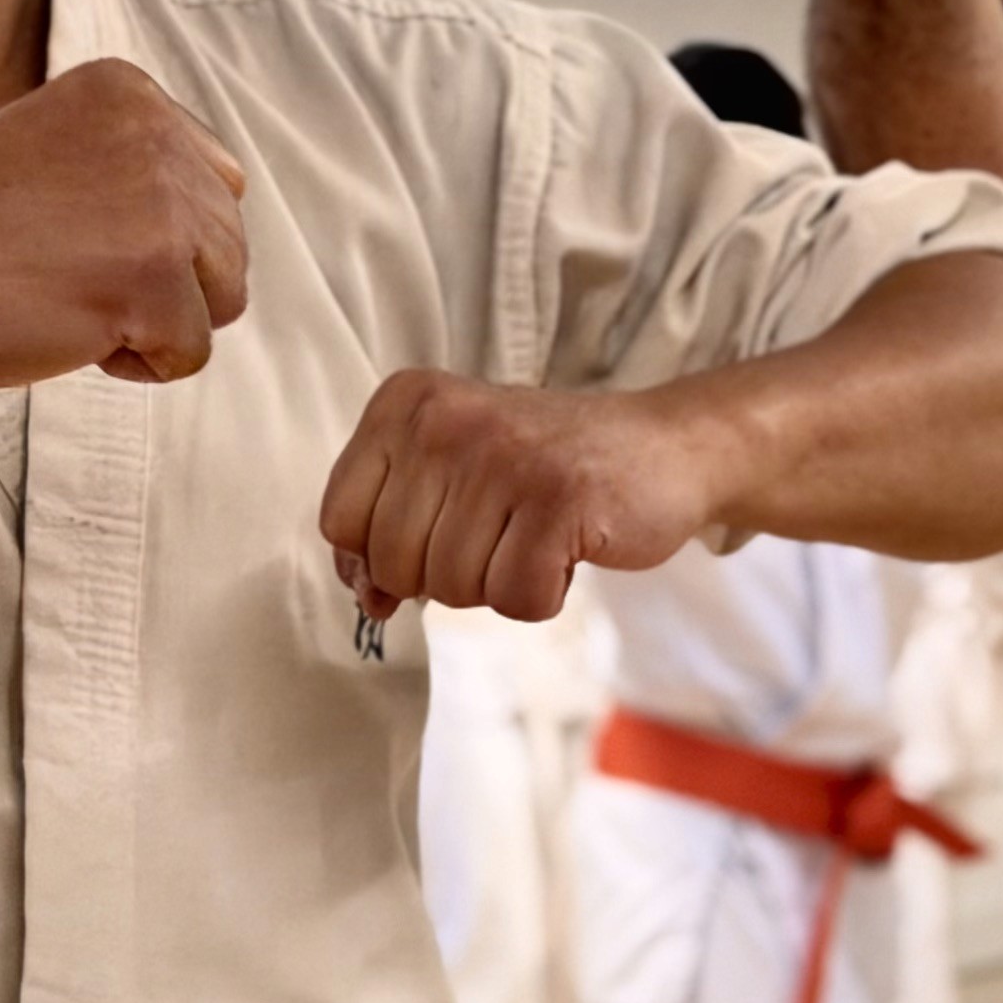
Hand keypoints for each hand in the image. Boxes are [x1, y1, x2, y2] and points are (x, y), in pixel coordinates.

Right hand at [0, 58, 247, 388]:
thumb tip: (212, 208)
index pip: (213, 182)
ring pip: (223, 297)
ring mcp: (163, 206)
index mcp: (131, 92)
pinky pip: (192, 353)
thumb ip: (132, 161)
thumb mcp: (53, 146)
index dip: (156, 235)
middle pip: (226, 242)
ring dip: (157, 321)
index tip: (76, 239)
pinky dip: (140, 365)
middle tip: (66, 276)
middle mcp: (158, 135)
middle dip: (164, 282)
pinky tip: (71, 333)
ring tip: (73, 301)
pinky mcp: (156, 279)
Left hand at [319, 371, 724, 621]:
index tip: (435, 537)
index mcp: (404, 403)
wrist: (663, 446)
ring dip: (498, 584)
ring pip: (452, 588)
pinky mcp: (559, 498)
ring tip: (534, 535)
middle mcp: (444, 418)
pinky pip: (515, 598)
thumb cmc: (545, 468)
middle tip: (500, 534)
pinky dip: (543, 595)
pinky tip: (565, 551)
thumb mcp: (451, 474)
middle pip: (394, 562)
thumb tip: (366, 597)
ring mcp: (503, 455)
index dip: (381, 556)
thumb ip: (390, 526)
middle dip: (446, 575)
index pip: (340, 519)